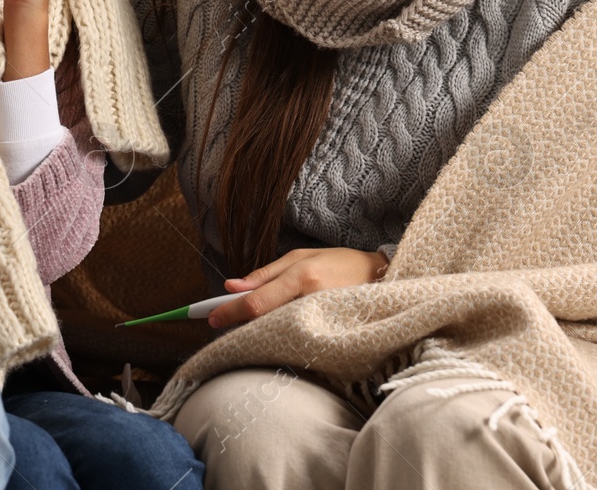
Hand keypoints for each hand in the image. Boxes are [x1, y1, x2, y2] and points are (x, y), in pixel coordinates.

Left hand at [207, 247, 389, 328]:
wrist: (387, 278)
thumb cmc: (342, 264)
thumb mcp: (302, 257)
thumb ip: (265, 274)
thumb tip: (230, 287)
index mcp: (303, 278)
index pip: (257, 302)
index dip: (230, 312)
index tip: (210, 318)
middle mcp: (312, 301)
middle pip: (264, 321)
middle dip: (241, 322)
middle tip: (223, 321)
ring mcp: (324, 321)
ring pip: (278, 331)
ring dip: (259, 329)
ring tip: (252, 324)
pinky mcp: (333, 336)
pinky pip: (297, 339)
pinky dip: (281, 335)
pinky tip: (278, 332)